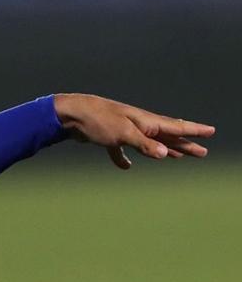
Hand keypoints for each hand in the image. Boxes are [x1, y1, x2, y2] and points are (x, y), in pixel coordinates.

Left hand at [54, 93, 214, 169]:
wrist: (71, 115)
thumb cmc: (98, 120)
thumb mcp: (123, 133)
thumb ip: (144, 144)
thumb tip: (165, 154)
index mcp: (146, 122)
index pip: (175, 127)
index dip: (194, 131)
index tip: (211, 132)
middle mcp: (138, 125)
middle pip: (167, 136)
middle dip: (185, 144)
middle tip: (202, 152)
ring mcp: (124, 130)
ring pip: (149, 143)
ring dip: (163, 150)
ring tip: (178, 156)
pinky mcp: (109, 137)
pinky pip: (121, 150)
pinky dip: (124, 158)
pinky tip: (126, 167)